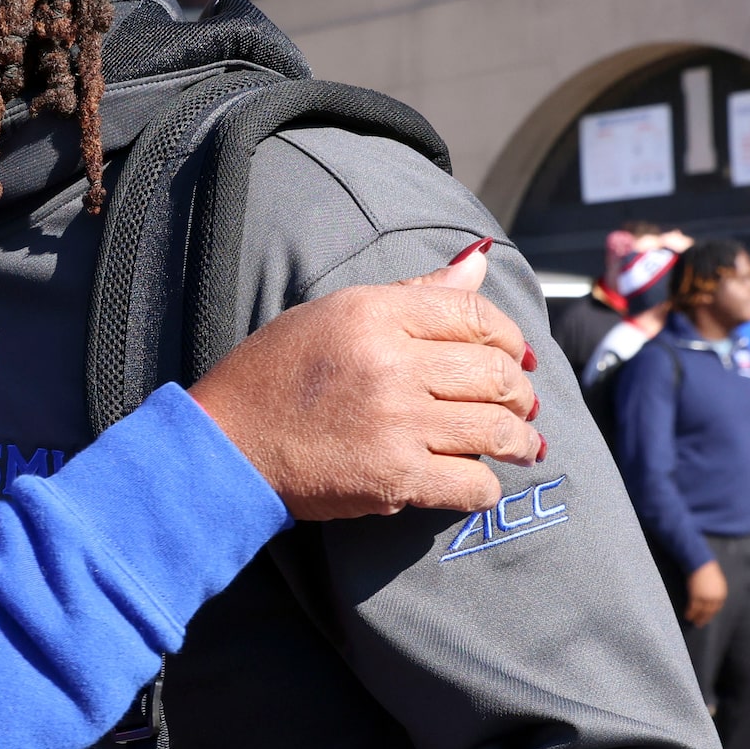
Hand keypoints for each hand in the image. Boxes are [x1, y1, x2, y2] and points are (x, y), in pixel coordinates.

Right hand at [190, 244, 541, 519]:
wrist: (226, 447)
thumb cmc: (274, 377)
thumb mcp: (334, 314)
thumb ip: (414, 293)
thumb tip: (477, 262)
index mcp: (374, 314)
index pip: (474, 312)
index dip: (509, 335)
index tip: (516, 355)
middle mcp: (391, 363)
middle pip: (495, 371)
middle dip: (521, 392)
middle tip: (521, 405)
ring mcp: (396, 423)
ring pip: (495, 429)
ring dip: (520, 441)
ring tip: (523, 446)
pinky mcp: (393, 478)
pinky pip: (471, 483)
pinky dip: (485, 486)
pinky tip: (478, 481)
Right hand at [684, 559, 727, 627]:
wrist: (700, 563)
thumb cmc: (706, 570)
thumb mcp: (715, 582)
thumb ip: (714, 591)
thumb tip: (709, 598)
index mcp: (721, 594)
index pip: (717, 608)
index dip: (711, 614)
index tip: (707, 618)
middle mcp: (715, 598)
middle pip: (710, 612)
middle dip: (704, 619)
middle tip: (699, 624)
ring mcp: (705, 598)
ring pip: (701, 612)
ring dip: (696, 617)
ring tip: (692, 621)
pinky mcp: (696, 596)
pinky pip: (693, 608)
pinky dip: (690, 613)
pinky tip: (687, 616)